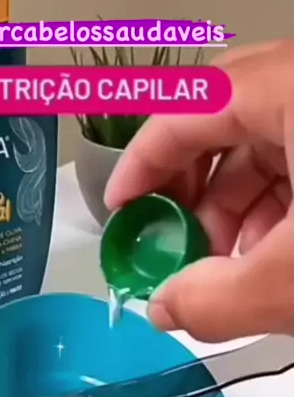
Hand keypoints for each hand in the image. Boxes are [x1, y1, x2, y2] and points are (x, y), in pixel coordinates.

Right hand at [105, 40, 293, 341]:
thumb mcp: (292, 281)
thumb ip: (214, 299)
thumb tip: (164, 308)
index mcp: (293, 87)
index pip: (190, 105)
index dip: (142, 161)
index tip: (121, 210)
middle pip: (225, 120)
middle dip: (192, 192)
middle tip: (173, 243)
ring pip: (267, 144)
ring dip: (235, 209)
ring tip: (226, 268)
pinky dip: (277, 208)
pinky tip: (271, 260)